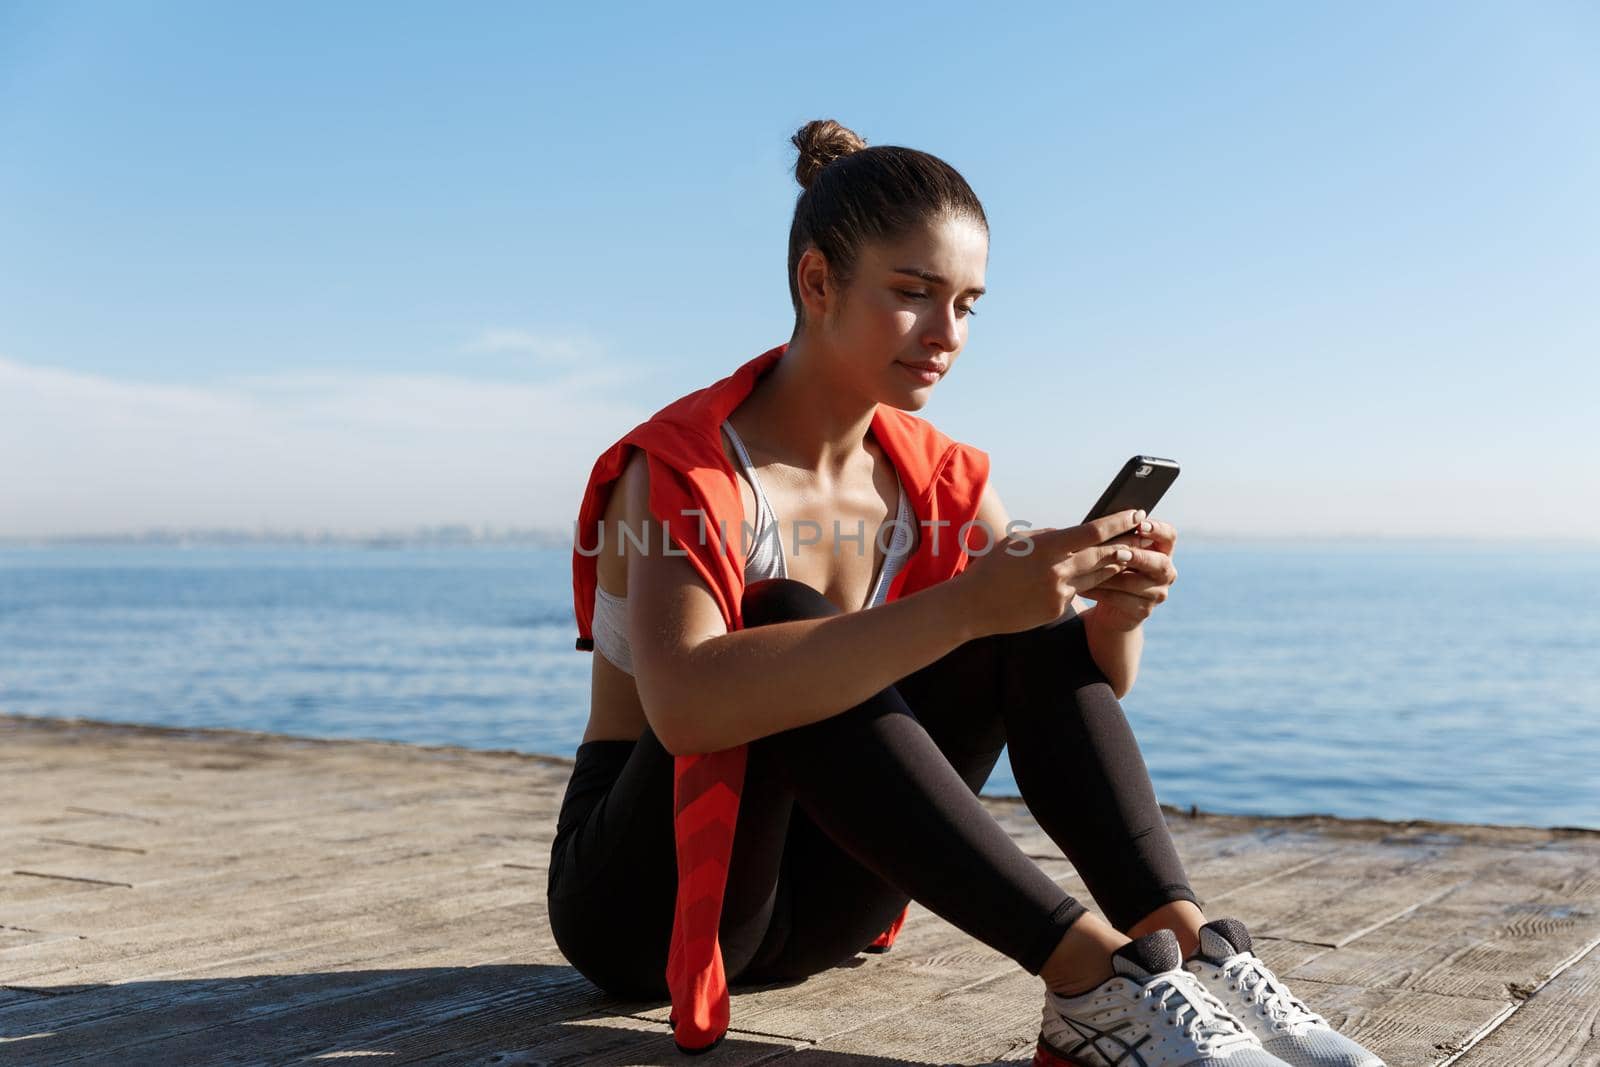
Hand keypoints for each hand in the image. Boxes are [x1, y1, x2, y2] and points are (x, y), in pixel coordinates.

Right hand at [950, 509, 1146, 638]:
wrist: (973, 606)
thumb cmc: (993, 567)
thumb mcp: (1020, 543)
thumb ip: (1050, 537)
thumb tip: (1075, 535)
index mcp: (1048, 547)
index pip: (1094, 532)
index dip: (1119, 522)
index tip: (1136, 513)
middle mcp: (1058, 570)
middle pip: (1105, 554)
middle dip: (1127, 543)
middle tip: (1143, 533)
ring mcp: (1060, 592)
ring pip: (1098, 575)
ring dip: (1114, 563)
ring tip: (1128, 552)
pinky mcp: (1058, 609)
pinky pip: (1079, 592)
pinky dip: (1085, 582)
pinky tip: (1088, 576)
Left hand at [1079, 516, 1177, 632]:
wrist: (1110, 608)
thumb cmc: (1111, 568)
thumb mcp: (1115, 550)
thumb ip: (1116, 538)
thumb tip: (1101, 523)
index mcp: (1163, 550)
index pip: (1169, 535)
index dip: (1157, 529)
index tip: (1140, 524)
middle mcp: (1166, 572)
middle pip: (1160, 563)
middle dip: (1138, 557)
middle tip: (1118, 553)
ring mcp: (1157, 594)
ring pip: (1135, 583)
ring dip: (1110, 575)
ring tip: (1087, 569)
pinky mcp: (1143, 611)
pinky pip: (1121, 600)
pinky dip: (1101, 592)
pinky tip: (1082, 588)